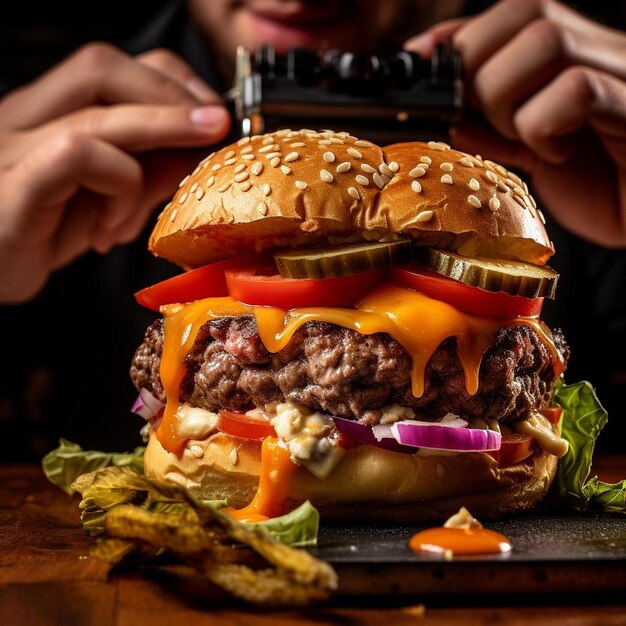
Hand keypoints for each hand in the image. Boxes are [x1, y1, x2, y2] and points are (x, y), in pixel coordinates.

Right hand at [0, 43, 229, 302]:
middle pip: (101, 67)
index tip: (211, 113)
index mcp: (45, 112)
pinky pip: (77, 159)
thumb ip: (146, 174)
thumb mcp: (104, 201)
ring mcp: (13, 148)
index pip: (109, 64)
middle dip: (173, 95)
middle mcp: (24, 117)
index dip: (168, 80)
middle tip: (215, 128)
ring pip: (97, 114)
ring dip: (163, 133)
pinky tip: (116, 225)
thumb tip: (198, 155)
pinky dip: (118, 187)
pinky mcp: (13, 186)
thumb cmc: (40, 236)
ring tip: (194, 162)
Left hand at [405, 0, 625, 247]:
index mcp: (572, 56)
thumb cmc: (599, 185)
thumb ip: (493, 130)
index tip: (418, 63)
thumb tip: (448, 115)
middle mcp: (599, 52)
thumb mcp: (532, 153)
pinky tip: (553, 155)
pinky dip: (542, 125)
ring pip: (545, 41)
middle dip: (477, 69)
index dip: (458, 35)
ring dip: (506, 98)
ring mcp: (619, 73)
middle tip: (483, 120)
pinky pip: (576, 90)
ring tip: (519, 138)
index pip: (512, 12)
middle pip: (526, 13)